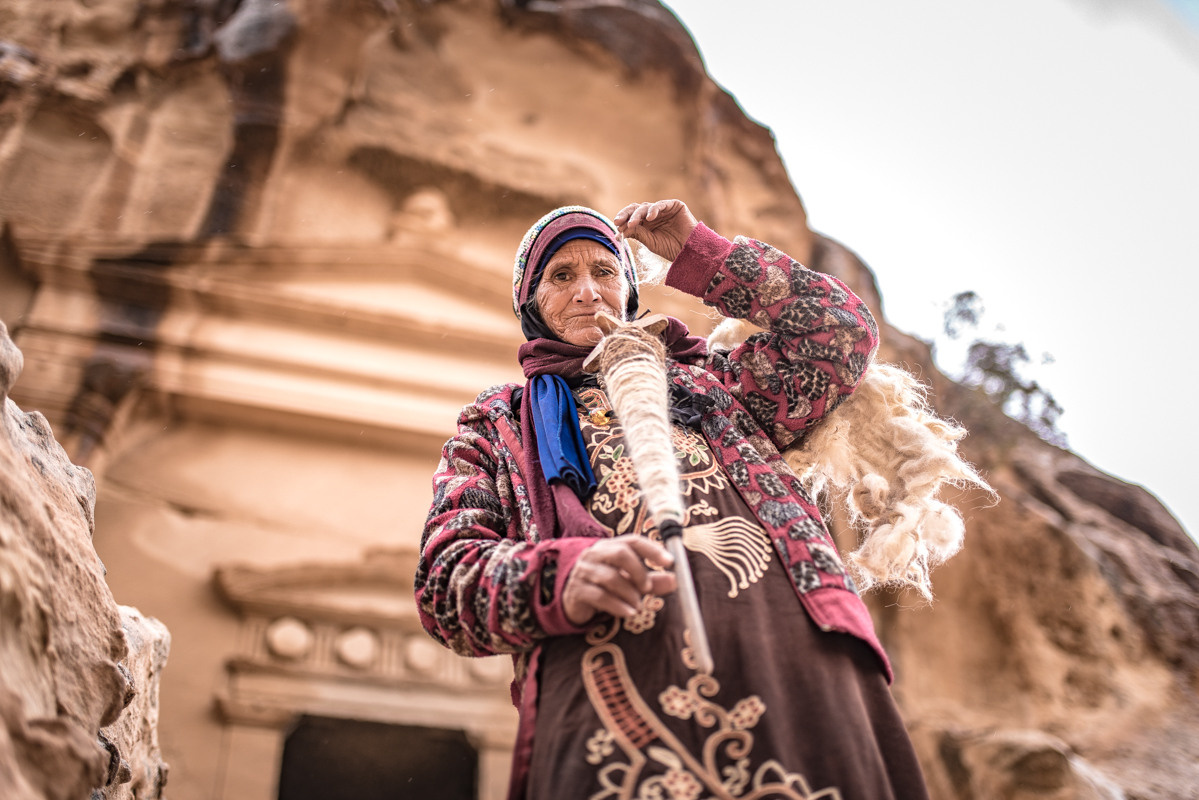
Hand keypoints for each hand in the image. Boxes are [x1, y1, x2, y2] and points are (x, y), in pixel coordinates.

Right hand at [563, 534, 677, 625]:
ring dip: (630, 593)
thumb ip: (651, 580)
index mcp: (610, 547)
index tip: (670, 562)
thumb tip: (675, 580)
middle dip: (638, 571)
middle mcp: (595, 555)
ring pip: (610, 577)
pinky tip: (628, 612)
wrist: (572, 599)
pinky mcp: (577, 591)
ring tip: (638, 606)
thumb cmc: (605, 586)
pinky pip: (599, 596)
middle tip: (648, 588)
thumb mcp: (629, 581)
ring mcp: (584, 572)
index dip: (652, 550)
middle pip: (620, 554)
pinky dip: (617, 606)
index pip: (632, 541)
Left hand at [613, 200, 697, 261]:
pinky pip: (660, 204)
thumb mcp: (650, 242)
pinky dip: (653, 210)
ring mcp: (663, 209)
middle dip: (626, 215)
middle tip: (618, 222)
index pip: (631, 218)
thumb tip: (620, 229)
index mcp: (646, 224)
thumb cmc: (671, 248)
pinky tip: (649, 218)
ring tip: (632, 224)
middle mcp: (653, 215)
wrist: (690, 251)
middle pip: (635, 210)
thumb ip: (637, 233)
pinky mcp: (674, 205)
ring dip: (637, 215)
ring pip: (645, 207)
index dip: (623, 222)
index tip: (617, 230)